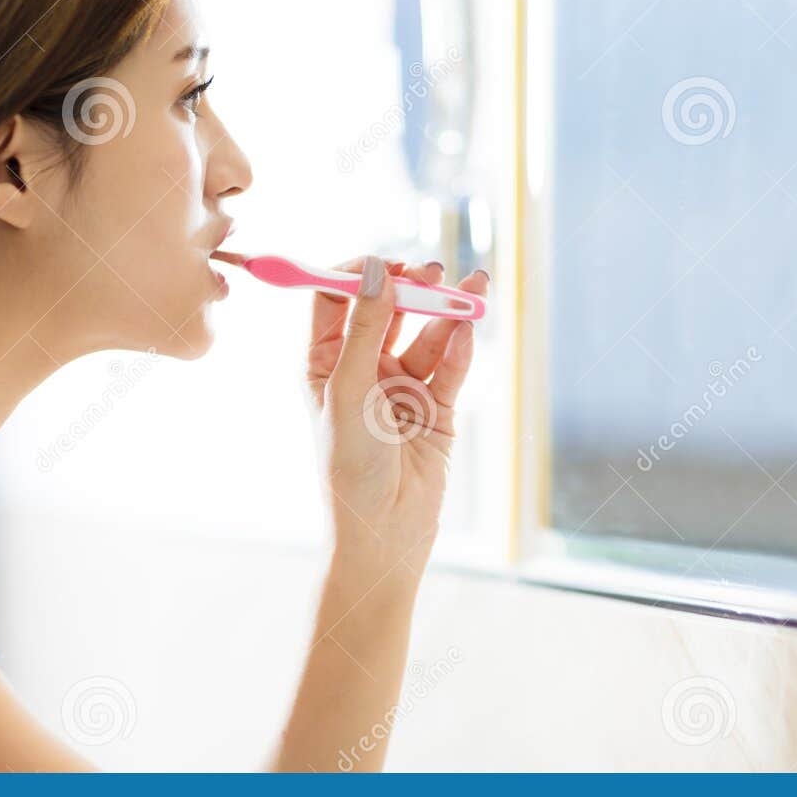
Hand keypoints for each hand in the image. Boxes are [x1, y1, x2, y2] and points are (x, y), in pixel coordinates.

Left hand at [304, 256, 487, 591]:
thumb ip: (363, 329)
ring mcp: (402, 387)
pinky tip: (468, 327)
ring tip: (472, 287)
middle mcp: (362, 369)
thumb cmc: (349, 469)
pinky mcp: (438, 408)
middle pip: (388, 310)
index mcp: (324, 363)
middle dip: (410, 287)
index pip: (337, 300)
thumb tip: (374, 270)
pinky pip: (451, 367)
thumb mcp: (347, 391)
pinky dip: (461, 346)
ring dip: (447, 311)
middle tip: (429, 271)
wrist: (384, 534)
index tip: (383, 262)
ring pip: (428, 334)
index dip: (358, 276)